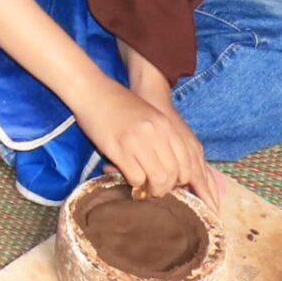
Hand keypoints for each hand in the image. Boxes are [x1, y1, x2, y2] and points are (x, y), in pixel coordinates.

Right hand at [77, 80, 218, 203]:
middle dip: (168, 187)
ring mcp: (138, 142)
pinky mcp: (119, 149)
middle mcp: (157, 133)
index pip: (189, 162)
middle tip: (157, 188)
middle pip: (176, 174)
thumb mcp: (150, 116)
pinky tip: (129, 178)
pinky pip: (137, 178)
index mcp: (166, 126)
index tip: (173, 184)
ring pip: (159, 179)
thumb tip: (171, 169)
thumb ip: (162, 137)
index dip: (184, 180)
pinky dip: (135, 183)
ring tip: (145, 187)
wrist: (92, 91)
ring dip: (153, 189)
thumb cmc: (119, 105)